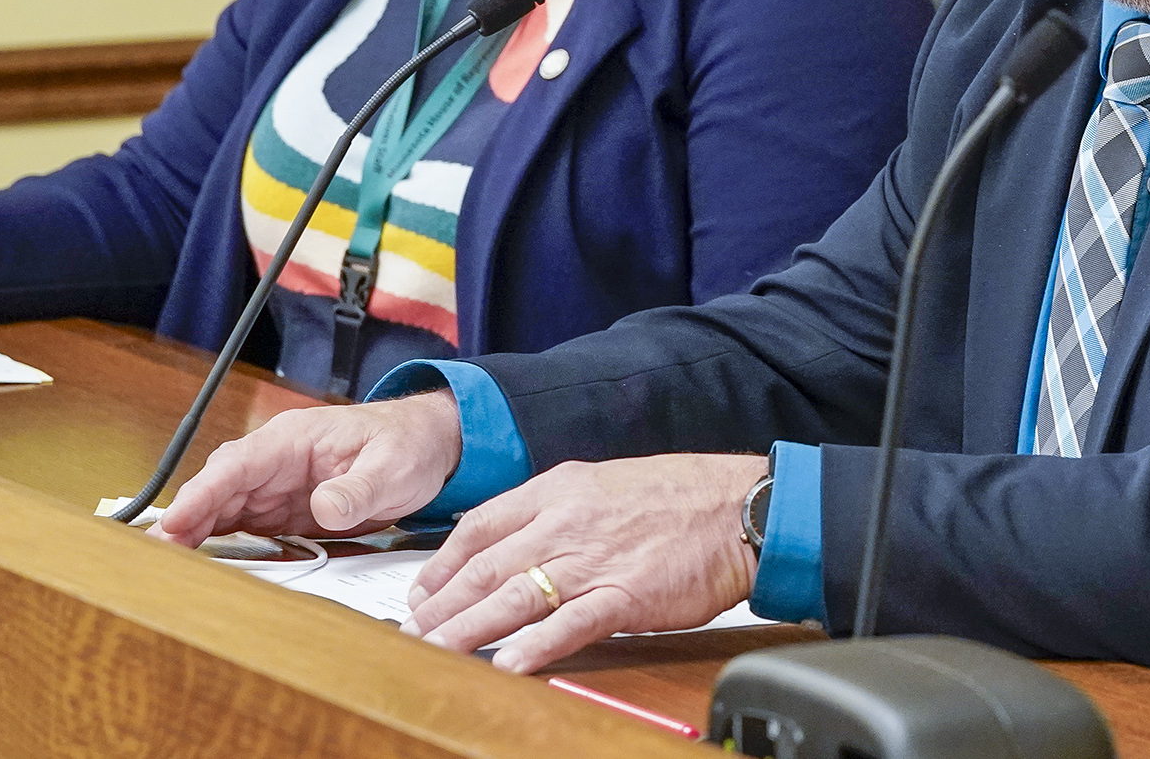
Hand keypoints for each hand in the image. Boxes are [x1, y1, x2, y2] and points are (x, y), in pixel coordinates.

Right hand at [150, 390, 461, 546]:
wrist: (428, 447)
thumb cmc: (408, 444)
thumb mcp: (392, 466)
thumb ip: (357, 489)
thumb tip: (325, 508)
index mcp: (293, 440)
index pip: (236, 465)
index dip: (201, 495)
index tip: (173, 523)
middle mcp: (276, 462)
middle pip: (218, 491)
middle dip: (184, 523)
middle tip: (155, 562)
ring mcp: (277, 487)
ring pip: (223, 512)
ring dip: (196, 539)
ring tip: (167, 574)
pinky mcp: (284, 510)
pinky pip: (243, 528)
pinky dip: (221, 547)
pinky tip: (204, 571)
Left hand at [401, 453, 765, 672]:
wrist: (739, 505)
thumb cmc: (682, 497)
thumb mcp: (606, 484)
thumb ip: (560, 510)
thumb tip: (521, 540)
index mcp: (560, 490)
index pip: (480, 525)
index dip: (442, 562)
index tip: (421, 592)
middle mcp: (566, 521)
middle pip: (484, 566)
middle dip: (440, 605)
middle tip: (409, 633)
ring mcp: (593, 558)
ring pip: (512, 596)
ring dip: (466, 629)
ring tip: (433, 652)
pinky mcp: (624, 594)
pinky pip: (567, 624)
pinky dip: (533, 647)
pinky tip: (506, 665)